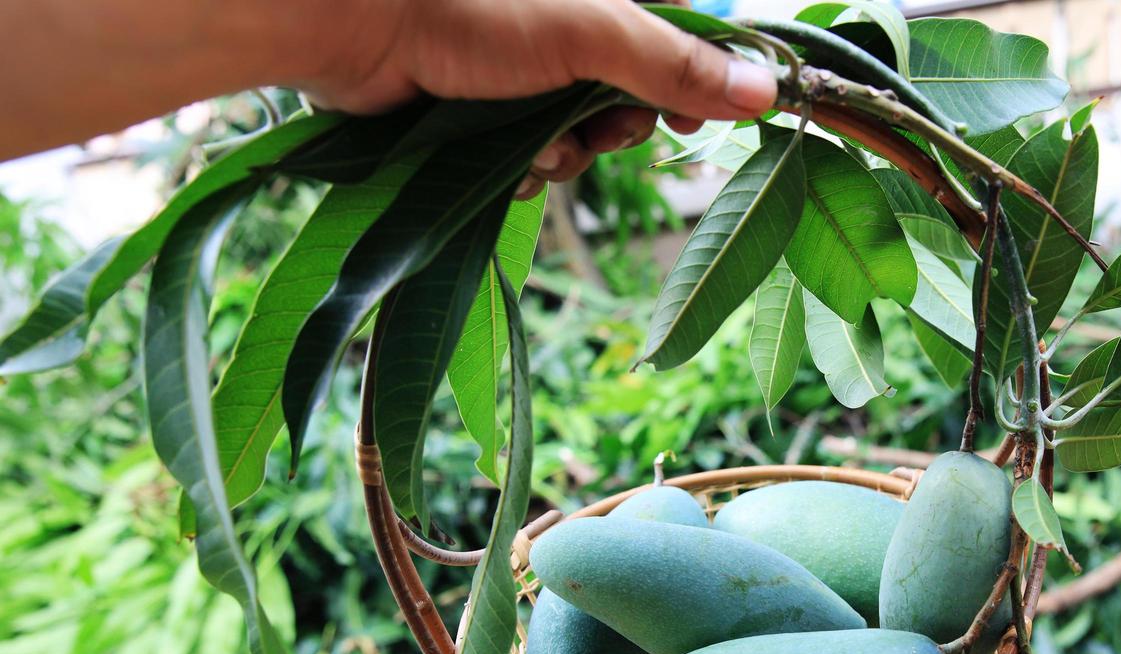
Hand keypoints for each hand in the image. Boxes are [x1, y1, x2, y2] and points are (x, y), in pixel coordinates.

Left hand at [303, 0, 778, 197]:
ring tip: (531, 142)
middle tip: (597, 126)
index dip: (695, 84)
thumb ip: (675, 62)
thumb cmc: (469, 11)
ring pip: (586, 135)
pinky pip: (537, 157)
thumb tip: (763, 91)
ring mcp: (528, 72)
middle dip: (618, 126)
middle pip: (636, 96)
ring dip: (568, 154)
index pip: (681, 38)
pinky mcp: (490, 112)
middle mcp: (570, 27)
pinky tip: (503, 159)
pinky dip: (528, 167)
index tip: (695, 119)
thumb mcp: (591, 33)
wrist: (354, 28)